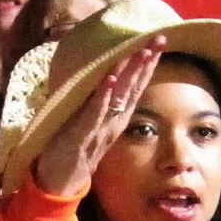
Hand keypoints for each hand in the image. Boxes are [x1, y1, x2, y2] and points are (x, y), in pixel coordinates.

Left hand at [29, 34, 163, 194]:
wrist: (61, 180)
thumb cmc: (75, 149)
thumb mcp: (92, 122)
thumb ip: (101, 103)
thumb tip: (106, 78)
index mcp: (116, 116)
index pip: (135, 86)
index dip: (147, 65)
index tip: (158, 42)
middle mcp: (113, 121)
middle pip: (133, 87)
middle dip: (146, 62)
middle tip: (159, 39)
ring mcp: (100, 127)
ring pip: (119, 97)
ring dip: (130, 74)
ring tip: (141, 52)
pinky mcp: (82, 133)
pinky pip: (94, 112)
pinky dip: (102, 96)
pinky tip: (109, 79)